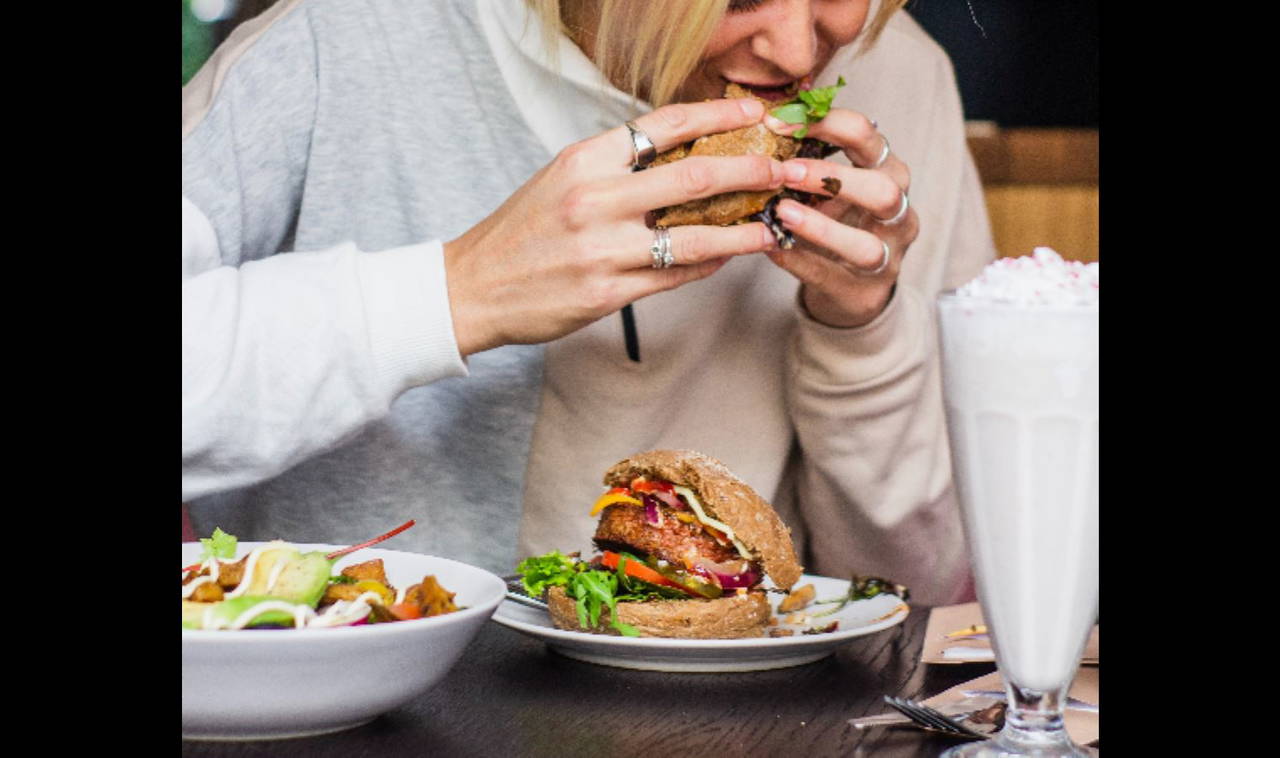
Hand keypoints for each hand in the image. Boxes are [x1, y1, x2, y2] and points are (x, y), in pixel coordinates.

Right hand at [443, 98, 785, 355]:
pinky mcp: (607, 293)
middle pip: (695, 176)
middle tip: (785, 169)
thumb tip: (680, 152)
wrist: (473, 287)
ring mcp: (603, 249)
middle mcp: (595, 199)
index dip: (719, 114)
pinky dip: (709, 265)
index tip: (756, 111)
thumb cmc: (521, 232)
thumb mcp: (561, 179)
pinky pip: (675, 276)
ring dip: (743, 230)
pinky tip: (729, 256)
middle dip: (751, 170)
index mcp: (585, 159)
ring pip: (696, 236)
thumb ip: (616, 165)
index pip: (665, 124)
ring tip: (773, 226)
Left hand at [763, 109, 917, 327]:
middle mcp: (897, 211)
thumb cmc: (836, 220)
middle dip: (833, 177)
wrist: (851, 285)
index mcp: (888, 171)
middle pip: (883, 189)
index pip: (867, 135)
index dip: (825, 123)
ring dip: (820, 227)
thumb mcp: (828, 186)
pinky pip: (831, 277)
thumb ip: (806, 159)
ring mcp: (887, 256)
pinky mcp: (864, 292)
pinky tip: (773, 247)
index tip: (778, 123)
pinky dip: (800, 261)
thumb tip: (760, 122)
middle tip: (786, 171)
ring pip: (865, 244)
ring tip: (781, 212)